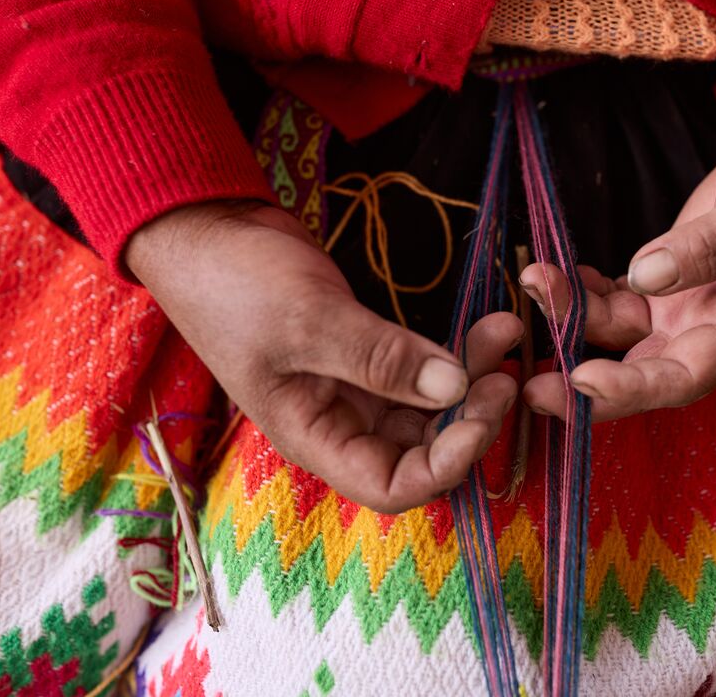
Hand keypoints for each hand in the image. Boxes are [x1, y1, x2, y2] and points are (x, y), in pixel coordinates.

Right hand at [127, 203, 521, 512]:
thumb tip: (455, 389)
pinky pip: (426, 369)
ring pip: (432, 406)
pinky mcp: (372, 352)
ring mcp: (358, 387)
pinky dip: (458, 353)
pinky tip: (488, 325)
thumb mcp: (309, 321)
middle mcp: (342, 423)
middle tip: (506, 371)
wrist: (209, 230)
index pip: (393, 485)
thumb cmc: (236, 283)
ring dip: (473, 378)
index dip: (445, 464)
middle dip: (470, 416)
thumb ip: (380, 358)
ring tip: (504, 333)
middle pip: (424, 448)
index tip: (481, 415)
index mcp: (316, 437)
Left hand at [520, 141, 715, 419]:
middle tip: (528, 382)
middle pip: (634, 373)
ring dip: (569, 315)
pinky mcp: (659, 286)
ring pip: (611, 332)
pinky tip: (553, 271)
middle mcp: (699, 332)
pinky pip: (609, 299)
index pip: (678, 380)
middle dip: (579, 382)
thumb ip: (710, 247)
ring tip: (534, 279)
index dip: (628, 390)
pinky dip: (579, 291)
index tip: (580, 379)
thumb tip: (646, 274)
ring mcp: (676, 311)